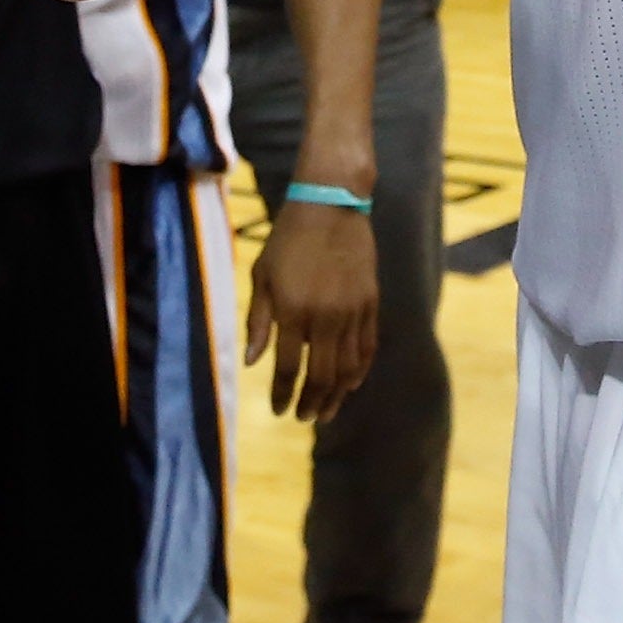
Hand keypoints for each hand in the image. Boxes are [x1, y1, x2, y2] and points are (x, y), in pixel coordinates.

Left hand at [245, 197, 379, 421]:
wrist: (332, 204)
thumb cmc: (288, 238)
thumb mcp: (262, 275)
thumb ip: (258, 321)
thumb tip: (252, 362)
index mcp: (292, 311)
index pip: (286, 368)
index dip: (281, 394)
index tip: (277, 410)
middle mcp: (324, 318)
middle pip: (320, 377)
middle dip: (310, 404)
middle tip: (303, 418)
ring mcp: (351, 313)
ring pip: (347, 370)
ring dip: (336, 396)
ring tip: (325, 412)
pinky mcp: (370, 305)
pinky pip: (367, 349)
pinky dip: (359, 372)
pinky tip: (351, 385)